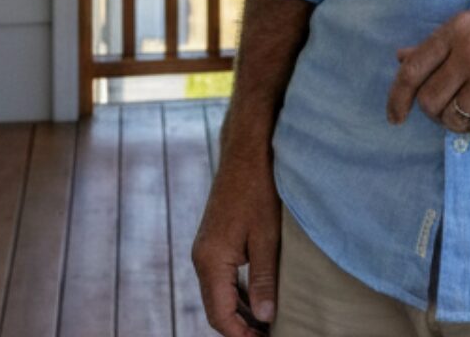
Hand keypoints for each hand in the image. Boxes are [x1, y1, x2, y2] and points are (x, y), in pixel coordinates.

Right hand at [192, 151, 280, 335]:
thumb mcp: (267, 236)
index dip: (240, 334)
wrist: (245, 152)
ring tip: (265, 325)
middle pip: (216, 308)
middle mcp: (202, 258)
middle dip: (239, 327)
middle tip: (267, 336)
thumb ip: (264, 278)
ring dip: (239, 311)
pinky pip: (221, 277)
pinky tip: (258, 298)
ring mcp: (206, 249)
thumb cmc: (258, 189)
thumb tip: (265, 317)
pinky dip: (237, 293)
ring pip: (218, 293)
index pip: (220, 314)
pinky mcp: (214, 241)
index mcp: (210, 261)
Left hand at [386, 0, 469, 147]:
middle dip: (439, 114)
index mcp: (459, 29)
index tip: (396, 117)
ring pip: (454, 121)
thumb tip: (400, 57)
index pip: (411, 71)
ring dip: (464, 124)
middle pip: (430, 102)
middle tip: (459, 109)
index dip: (397, 99)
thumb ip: (442, 43)